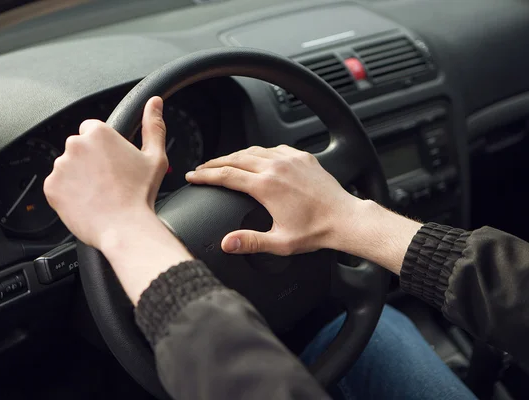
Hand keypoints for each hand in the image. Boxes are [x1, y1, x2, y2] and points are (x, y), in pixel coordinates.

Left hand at [44, 97, 191, 302]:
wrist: (125, 228)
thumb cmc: (140, 195)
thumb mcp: (155, 157)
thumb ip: (153, 126)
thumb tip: (155, 103)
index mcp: (99, 133)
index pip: (92, 130)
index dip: (103, 148)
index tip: (112, 163)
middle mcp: (76, 144)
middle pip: (78, 148)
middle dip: (89, 162)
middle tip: (107, 181)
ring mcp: (60, 166)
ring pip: (67, 167)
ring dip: (78, 177)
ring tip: (98, 194)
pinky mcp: (51, 187)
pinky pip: (57, 187)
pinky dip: (68, 194)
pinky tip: (87, 202)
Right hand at [186, 145, 420, 273]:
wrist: (345, 219)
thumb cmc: (315, 231)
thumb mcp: (279, 242)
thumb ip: (250, 241)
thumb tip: (226, 244)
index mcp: (265, 186)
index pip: (226, 175)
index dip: (205, 175)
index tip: (193, 176)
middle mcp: (275, 167)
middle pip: (235, 158)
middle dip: (215, 162)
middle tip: (203, 167)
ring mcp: (289, 159)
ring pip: (253, 150)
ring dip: (235, 155)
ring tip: (225, 162)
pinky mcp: (301, 157)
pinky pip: (274, 148)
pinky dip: (259, 152)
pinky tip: (256, 157)